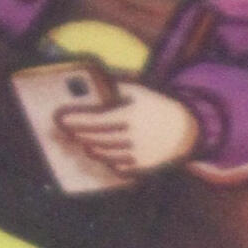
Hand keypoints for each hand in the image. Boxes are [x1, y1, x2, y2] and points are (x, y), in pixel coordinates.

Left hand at [56, 79, 202, 180]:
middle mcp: (133, 137)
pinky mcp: (142, 166)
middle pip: (97, 138)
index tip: (63, 120)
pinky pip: (118, 166)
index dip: (77, 121)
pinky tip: (100, 154)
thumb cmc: (157, 107)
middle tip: (69, 131)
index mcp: (130, 116)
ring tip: (83, 142)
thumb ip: (117, 86)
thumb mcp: (139, 91)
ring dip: (91, 148)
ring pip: (106, 154)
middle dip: (80, 135)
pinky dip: (107, 161)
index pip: (97, 120)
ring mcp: (138, 154)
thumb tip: (94, 81)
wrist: (184, 130)